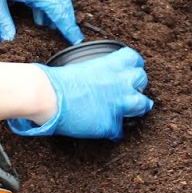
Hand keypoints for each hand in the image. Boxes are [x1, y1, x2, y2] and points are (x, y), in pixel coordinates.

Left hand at [0, 0, 81, 44]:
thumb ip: (2, 21)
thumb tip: (9, 40)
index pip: (57, 8)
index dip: (67, 25)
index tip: (75, 40)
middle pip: (59, 0)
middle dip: (66, 20)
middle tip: (70, 38)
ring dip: (54, 14)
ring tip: (52, 32)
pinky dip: (42, 7)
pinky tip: (36, 19)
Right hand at [9, 47, 151, 140]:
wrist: (49, 96)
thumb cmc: (58, 81)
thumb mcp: (81, 66)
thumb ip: (95, 71)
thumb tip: (93, 79)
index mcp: (113, 64)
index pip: (135, 60)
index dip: (132, 67)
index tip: (128, 72)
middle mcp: (121, 82)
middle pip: (142, 80)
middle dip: (136, 86)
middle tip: (128, 92)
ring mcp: (118, 104)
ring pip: (142, 105)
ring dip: (136, 107)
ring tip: (130, 111)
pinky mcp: (110, 124)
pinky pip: (119, 131)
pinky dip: (115, 131)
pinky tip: (110, 132)